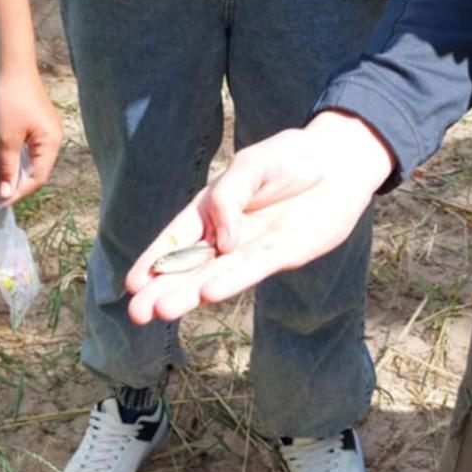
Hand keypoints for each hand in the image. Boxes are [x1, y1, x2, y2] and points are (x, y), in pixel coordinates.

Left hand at [0, 64, 61, 204]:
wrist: (11, 65)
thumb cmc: (10, 100)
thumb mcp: (6, 138)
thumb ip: (7, 168)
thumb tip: (5, 195)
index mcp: (51, 142)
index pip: (38, 178)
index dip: (19, 192)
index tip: (0, 203)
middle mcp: (54, 138)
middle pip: (38, 170)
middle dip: (18, 184)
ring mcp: (46, 130)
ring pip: (33, 160)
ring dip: (17, 171)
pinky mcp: (38, 123)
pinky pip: (30, 148)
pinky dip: (18, 158)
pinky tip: (5, 161)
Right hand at [123, 113, 392, 325]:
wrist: (339, 161)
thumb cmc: (291, 157)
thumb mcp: (250, 164)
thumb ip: (228, 196)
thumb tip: (220, 240)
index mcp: (212, 209)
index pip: (176, 238)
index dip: (155, 260)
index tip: (133, 284)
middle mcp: (229, 235)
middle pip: (189, 266)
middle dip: (163, 288)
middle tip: (137, 314)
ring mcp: (254, 247)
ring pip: (215, 274)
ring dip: (188, 293)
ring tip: (162, 311)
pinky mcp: (284, 254)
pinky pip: (253, 269)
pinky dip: (230, 281)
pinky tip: (208, 294)